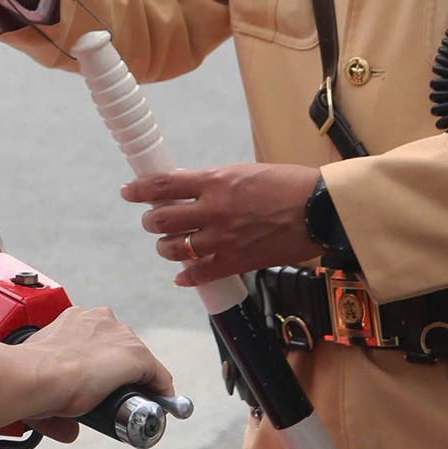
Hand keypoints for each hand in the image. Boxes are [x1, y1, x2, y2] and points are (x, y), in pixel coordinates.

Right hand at [15, 306, 173, 443]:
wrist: (36, 376)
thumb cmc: (31, 372)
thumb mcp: (42, 377)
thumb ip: (56, 398)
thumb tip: (68, 430)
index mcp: (74, 318)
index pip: (99, 339)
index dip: (101, 362)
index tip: (98, 379)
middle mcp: (100, 320)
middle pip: (121, 346)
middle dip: (118, 370)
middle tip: (111, 394)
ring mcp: (120, 336)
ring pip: (139, 359)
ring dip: (137, 379)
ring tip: (132, 403)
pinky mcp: (137, 356)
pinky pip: (158, 375)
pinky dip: (160, 391)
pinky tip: (156, 404)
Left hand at [122, 164, 322, 286]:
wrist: (319, 209)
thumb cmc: (288, 184)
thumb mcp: (244, 171)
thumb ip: (214, 182)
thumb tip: (190, 188)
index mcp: (214, 181)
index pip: (163, 184)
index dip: (139, 189)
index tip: (128, 191)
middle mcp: (213, 210)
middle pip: (161, 220)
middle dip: (151, 221)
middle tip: (152, 221)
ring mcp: (224, 238)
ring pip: (176, 249)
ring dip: (166, 248)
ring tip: (168, 246)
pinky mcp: (238, 262)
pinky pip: (201, 274)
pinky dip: (186, 277)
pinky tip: (182, 276)